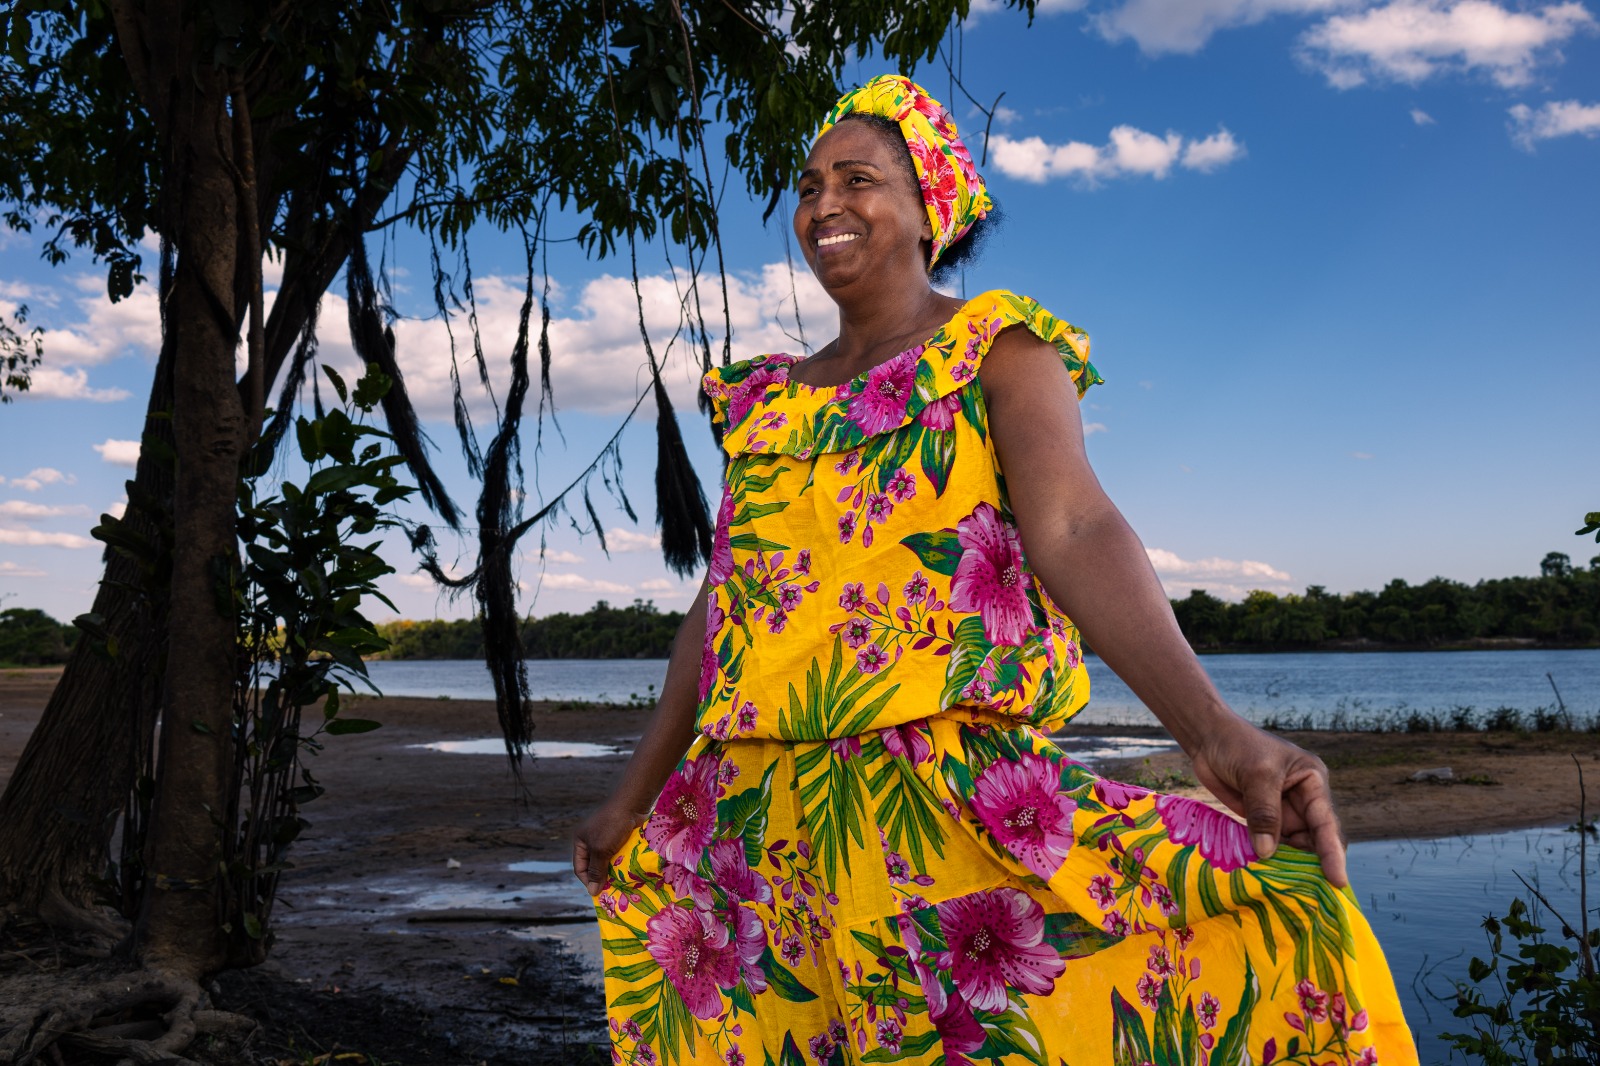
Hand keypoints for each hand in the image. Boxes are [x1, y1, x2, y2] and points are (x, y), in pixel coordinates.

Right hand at [572, 800, 648, 896]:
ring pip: (609, 861)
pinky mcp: (620, 837)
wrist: (633, 804)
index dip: (588, 881)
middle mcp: (592, 840)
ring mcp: (607, 838)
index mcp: (581, 841)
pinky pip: (620, 854)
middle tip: (613, 890)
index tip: (600, 893)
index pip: (580, 868)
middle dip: (603, 877)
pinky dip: (624, 863)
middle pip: (595, 865)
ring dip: (615, 871)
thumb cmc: (612, 825)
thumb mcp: (601, 850)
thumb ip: (596, 871)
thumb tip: (592, 891)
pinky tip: (630, 871)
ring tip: (623, 882)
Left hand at [1189, 719, 1347, 887]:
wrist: (1207, 737)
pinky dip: (1269, 858)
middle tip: (1313, 896)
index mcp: (1312, 781)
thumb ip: (1264, 813)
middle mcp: (1303, 798)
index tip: (1338, 881)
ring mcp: (1282, 809)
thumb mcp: (1256, 775)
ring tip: (1290, 893)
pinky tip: (1266, 876)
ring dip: (1289, 864)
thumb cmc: (1237, 745)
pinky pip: (1270, 842)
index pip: (1325, 822)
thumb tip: (1268, 853)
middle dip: (1313, 864)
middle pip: (1314, 838)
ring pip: (1293, 844)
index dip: (1332, 853)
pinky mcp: (1262, 817)